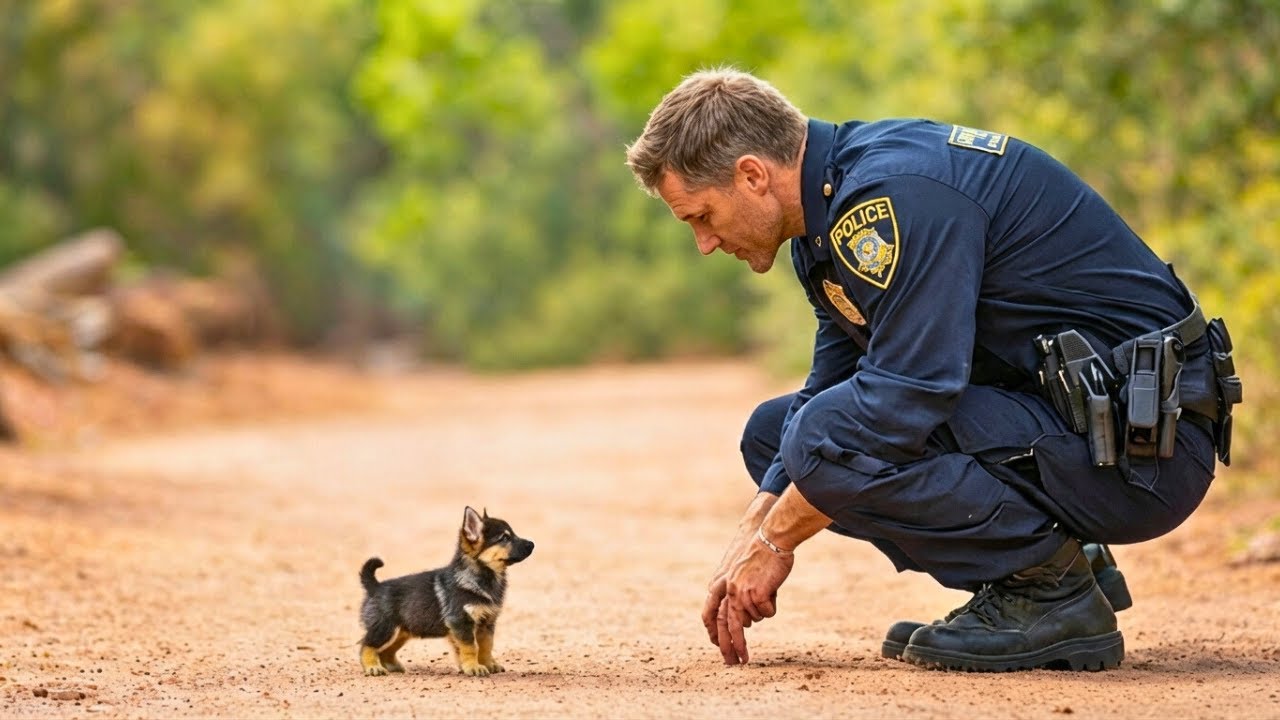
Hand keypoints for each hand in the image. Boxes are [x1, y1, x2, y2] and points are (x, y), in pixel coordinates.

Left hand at [715, 539, 793, 664]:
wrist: (771, 539)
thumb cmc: (760, 556)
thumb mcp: (742, 575)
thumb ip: (738, 595)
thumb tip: (743, 623)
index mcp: (721, 585)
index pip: (711, 615)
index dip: (714, 633)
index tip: (718, 648)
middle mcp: (728, 591)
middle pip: (729, 627)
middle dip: (732, 647)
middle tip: (736, 663)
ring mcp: (741, 593)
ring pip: (754, 618)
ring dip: (762, 610)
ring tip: (768, 590)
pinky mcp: (756, 594)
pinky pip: (767, 612)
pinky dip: (772, 605)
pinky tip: (773, 588)